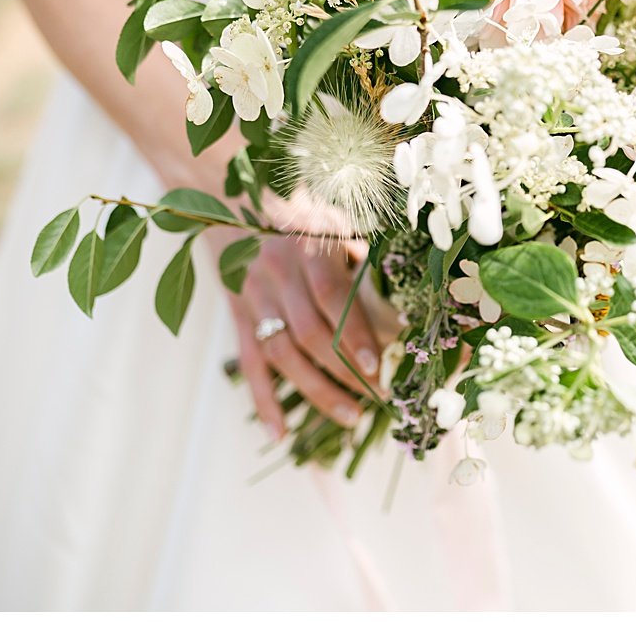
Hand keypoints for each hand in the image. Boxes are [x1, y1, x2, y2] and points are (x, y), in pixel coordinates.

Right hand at [217, 193, 384, 438]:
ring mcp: (253, 297)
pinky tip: (280, 434)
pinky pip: (249, 364)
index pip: (332, 297)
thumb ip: (363, 257)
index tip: (378, 365)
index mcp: (307, 246)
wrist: (231, 201)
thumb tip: (404, 303)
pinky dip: (264, 401)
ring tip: (351, 417)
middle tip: (379, 397)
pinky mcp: (238, 316)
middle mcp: (276, 274)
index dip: (354, 334)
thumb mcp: (336, 221)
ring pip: (281, 355)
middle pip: (308, 334)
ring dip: (316, 391)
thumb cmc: (303, 213)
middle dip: (345, 372)